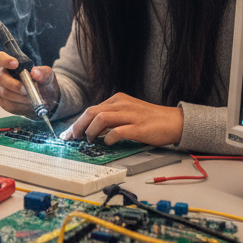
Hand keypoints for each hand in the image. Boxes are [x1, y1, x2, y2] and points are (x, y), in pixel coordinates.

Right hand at [0, 51, 59, 117]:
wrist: (46, 100)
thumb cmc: (43, 83)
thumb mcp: (47, 76)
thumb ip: (43, 72)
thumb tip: (35, 72)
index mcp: (10, 64)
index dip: (3, 60)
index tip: (15, 63)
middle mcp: (2, 75)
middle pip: (1, 78)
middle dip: (14, 85)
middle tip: (26, 90)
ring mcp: (1, 89)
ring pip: (5, 93)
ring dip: (20, 97)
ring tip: (31, 98)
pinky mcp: (3, 102)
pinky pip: (8, 104)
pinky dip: (20, 105)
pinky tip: (28, 103)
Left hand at [63, 93, 182, 146]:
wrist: (174, 121)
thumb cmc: (150, 119)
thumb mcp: (128, 112)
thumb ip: (111, 117)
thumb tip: (91, 129)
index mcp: (118, 99)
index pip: (91, 109)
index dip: (77, 122)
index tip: (68, 133)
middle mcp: (122, 104)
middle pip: (92, 111)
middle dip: (78, 125)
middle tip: (72, 138)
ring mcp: (130, 115)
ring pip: (101, 118)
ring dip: (90, 131)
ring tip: (89, 140)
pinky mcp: (139, 128)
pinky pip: (117, 131)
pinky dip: (108, 138)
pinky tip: (107, 143)